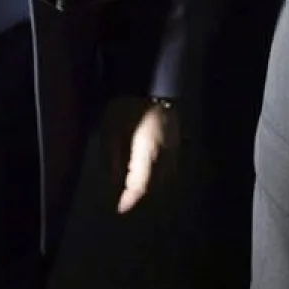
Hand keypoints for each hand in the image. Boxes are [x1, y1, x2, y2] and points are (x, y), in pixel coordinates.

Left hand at [101, 97, 177, 213]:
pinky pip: (169, 162)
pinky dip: (159, 170)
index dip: (130, 199)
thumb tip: (115, 180)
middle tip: (127, 197)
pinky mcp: (177, 138)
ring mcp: (174, 145)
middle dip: (141, 192)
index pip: (141, 185)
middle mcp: (165, 153)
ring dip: (152, 182)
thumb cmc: (127, 104)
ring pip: (165, 174)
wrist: (152, 80)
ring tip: (137, 185)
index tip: (121, 208)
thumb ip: (113, 158)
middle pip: (156, 182)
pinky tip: (150, 169)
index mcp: (148, 152)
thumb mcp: (111, 130)